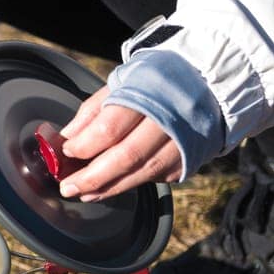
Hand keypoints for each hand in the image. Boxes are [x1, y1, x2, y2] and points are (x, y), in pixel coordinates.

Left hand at [59, 86, 182, 200]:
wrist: (207, 80)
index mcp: (147, 92)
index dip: (83, 145)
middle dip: (92, 177)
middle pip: (126, 157)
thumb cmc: (155, 80)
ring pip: (143, 173)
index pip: (110, 128)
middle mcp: (169, 118)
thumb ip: (93, 111)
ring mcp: (184, 140)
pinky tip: (113, 185)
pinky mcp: (191, 157)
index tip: (66, 152)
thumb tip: (67, 138)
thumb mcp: (121, 81)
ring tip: (85, 194)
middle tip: (69, 187)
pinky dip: (132, 183)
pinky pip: (158, 176)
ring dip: (109, 188)